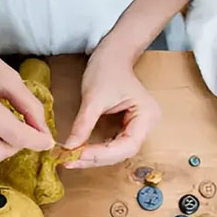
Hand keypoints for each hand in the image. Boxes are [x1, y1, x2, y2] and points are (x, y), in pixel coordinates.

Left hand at [63, 48, 160, 167]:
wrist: (112, 55)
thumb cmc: (107, 69)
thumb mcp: (93, 97)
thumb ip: (83, 125)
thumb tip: (69, 148)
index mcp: (147, 116)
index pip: (126, 146)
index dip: (101, 154)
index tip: (77, 155)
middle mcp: (147, 126)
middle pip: (122, 152)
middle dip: (96, 158)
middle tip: (70, 161)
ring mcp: (139, 128)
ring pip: (117, 152)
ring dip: (95, 157)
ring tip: (72, 159)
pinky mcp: (128, 128)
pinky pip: (114, 145)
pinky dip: (97, 150)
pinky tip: (81, 151)